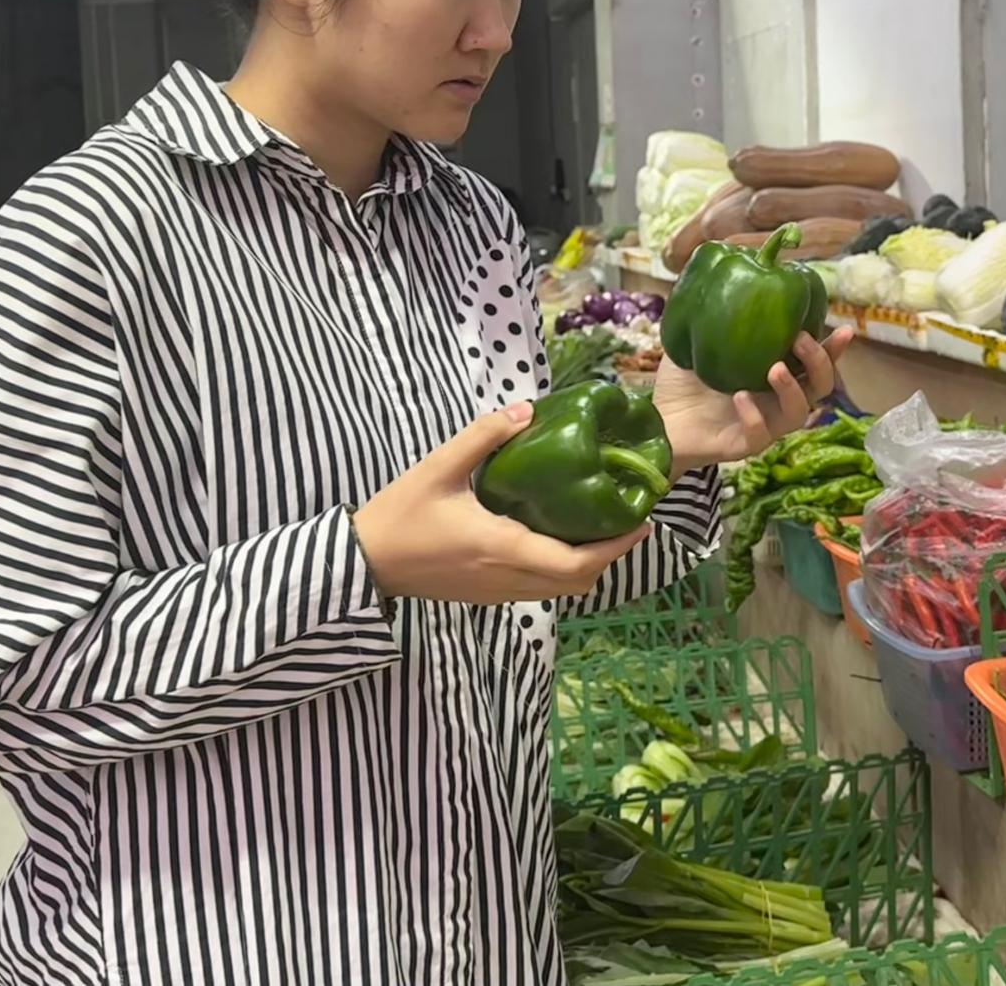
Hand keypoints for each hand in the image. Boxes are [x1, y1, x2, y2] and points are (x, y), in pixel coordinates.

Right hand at [350, 402, 651, 604]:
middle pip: (578, 583)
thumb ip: (483, 436)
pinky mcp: (488, 595)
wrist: (362, 564)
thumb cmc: (399, 515)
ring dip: (588, 565)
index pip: (574, 563)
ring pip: (560, 591)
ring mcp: (499, 592)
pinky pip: (540, 590)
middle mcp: (508, 578)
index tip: (643, 523)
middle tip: (628, 521)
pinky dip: (562, 570)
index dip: (616, 549)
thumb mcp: (439, 467)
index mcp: (502, 547)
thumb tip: (527, 410)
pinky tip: (562, 538)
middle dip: (610, 556)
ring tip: (604, 527)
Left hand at [655, 327, 853, 470]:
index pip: (812, 361)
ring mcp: (765, 424)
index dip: (833, 348)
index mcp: (774, 375)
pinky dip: (754, 415)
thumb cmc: (681, 383)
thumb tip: (718, 270)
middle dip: (819, 362)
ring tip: (773, 369)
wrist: (657, 422)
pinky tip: (739, 398)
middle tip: (800, 340)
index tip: (845, 329)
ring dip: (792, 389)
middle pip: (819, 386)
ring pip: (798, 412)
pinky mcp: (746, 445)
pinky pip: (761, 434)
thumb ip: (714, 314)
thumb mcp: (697, 340)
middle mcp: (776, 400)